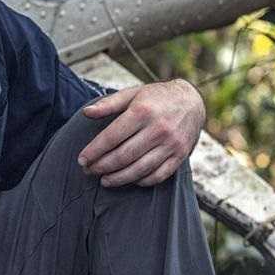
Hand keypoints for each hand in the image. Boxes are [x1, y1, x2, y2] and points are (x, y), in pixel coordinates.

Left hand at [76, 79, 203, 186]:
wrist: (193, 101)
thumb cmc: (156, 97)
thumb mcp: (131, 93)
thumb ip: (108, 104)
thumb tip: (86, 113)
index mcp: (142, 112)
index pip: (112, 137)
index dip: (94, 151)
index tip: (81, 160)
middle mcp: (157, 129)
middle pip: (123, 156)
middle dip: (102, 166)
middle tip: (89, 171)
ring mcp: (171, 144)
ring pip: (140, 169)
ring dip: (119, 178)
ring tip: (104, 180)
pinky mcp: (180, 155)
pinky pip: (159, 175)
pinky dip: (142, 181)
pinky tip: (129, 179)